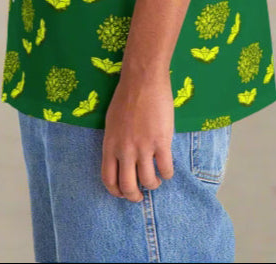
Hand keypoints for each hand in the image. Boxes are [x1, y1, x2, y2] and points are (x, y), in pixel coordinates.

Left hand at [101, 70, 174, 201]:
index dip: (116, 191)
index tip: (123, 192)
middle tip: (140, 195)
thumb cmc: (126, 95)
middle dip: (134, 196)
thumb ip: (115, 141)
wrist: (142, 79)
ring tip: (156, 180)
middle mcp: (124, 150)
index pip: (108, 179)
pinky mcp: (161, 142)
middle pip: (127, 187)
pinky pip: (166, 169)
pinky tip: (167, 169)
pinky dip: (168, 174)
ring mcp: (143, 147)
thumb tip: (121, 156)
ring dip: (153, 184)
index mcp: (110, 145)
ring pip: (148, 181)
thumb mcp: (112, 121)